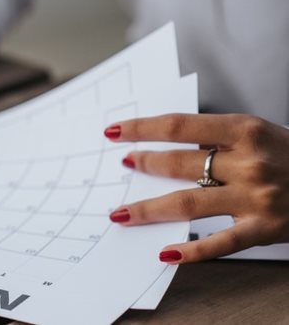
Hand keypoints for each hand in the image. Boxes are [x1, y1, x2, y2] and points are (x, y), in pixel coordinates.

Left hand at [105, 114, 288, 263]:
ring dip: (149, 208)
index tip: (114, 131)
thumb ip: (220, 139)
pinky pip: (220, 243)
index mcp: (246, 130)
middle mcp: (249, 162)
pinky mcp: (265, 229)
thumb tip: (170, 145)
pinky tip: (165, 254)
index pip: (179, 126)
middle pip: (180, 163)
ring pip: (188, 203)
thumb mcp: (262, 134)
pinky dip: (191, 251)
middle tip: (122, 166)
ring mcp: (256, 198)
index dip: (142, 128)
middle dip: (144, 164)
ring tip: (122, 213)